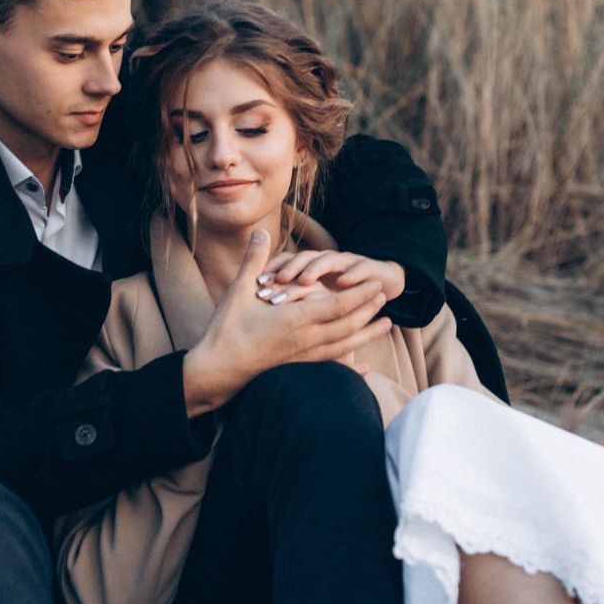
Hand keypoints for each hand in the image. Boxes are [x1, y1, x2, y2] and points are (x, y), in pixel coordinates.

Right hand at [181, 231, 390, 415]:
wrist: (218, 371)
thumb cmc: (227, 330)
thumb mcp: (239, 292)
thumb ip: (254, 261)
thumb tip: (261, 232)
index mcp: (295, 320)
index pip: (337, 306)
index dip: (359, 294)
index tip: (376, 283)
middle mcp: (306, 341)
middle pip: (348, 325)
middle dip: (368, 309)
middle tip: (384, 296)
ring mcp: (304, 358)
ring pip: (344, 346)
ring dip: (367, 334)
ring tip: (386, 325)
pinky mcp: (298, 369)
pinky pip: (332, 366)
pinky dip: (351, 366)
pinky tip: (364, 371)